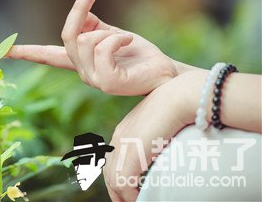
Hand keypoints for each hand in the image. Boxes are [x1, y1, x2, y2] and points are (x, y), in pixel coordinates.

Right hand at [8, 0, 183, 94]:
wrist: (166, 72)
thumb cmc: (140, 55)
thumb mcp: (112, 34)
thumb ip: (93, 26)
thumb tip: (82, 13)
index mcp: (80, 61)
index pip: (47, 55)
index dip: (25, 51)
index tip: (2, 51)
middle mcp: (82, 72)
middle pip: (68, 35)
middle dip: (79, 10)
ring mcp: (93, 80)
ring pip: (86, 41)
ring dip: (108, 32)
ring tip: (125, 39)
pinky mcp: (108, 83)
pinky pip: (103, 48)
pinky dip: (117, 38)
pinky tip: (128, 42)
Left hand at [103, 74, 195, 200]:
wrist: (181, 98)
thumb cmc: (181, 109)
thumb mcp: (163, 128)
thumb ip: (155, 142)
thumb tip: (161, 155)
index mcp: (124, 131)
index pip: (112, 159)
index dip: (119, 178)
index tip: (130, 190)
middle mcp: (119, 138)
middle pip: (109, 172)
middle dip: (117, 191)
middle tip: (130, 201)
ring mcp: (123, 145)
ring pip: (113, 180)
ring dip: (125, 196)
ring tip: (138, 201)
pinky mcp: (131, 154)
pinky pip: (123, 184)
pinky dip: (131, 196)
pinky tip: (143, 199)